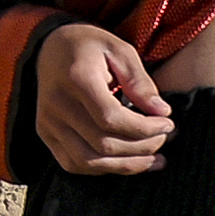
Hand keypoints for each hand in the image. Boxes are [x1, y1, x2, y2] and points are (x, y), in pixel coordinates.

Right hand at [35, 21, 173, 175]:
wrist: (50, 48)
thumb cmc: (91, 47)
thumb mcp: (120, 50)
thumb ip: (140, 82)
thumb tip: (162, 112)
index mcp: (76, 79)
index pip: (111, 118)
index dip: (144, 128)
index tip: (168, 123)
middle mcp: (56, 105)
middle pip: (103, 143)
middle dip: (143, 146)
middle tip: (165, 138)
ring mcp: (48, 123)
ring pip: (89, 161)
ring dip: (127, 165)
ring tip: (156, 159)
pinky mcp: (46, 134)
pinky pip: (74, 163)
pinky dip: (104, 168)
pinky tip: (130, 162)